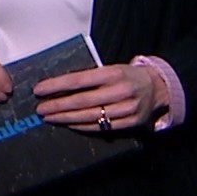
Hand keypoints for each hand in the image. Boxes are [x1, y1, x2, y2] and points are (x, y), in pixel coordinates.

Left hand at [34, 64, 164, 132]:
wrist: (157, 88)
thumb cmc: (126, 76)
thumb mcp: (110, 68)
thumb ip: (89, 77)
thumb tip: (57, 85)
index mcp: (113, 73)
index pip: (78, 80)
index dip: (56, 86)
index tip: (39, 90)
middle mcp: (120, 91)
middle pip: (81, 101)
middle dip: (57, 106)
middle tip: (40, 109)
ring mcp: (126, 109)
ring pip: (89, 116)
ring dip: (65, 118)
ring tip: (49, 117)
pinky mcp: (130, 123)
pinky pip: (101, 127)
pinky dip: (81, 126)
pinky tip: (68, 123)